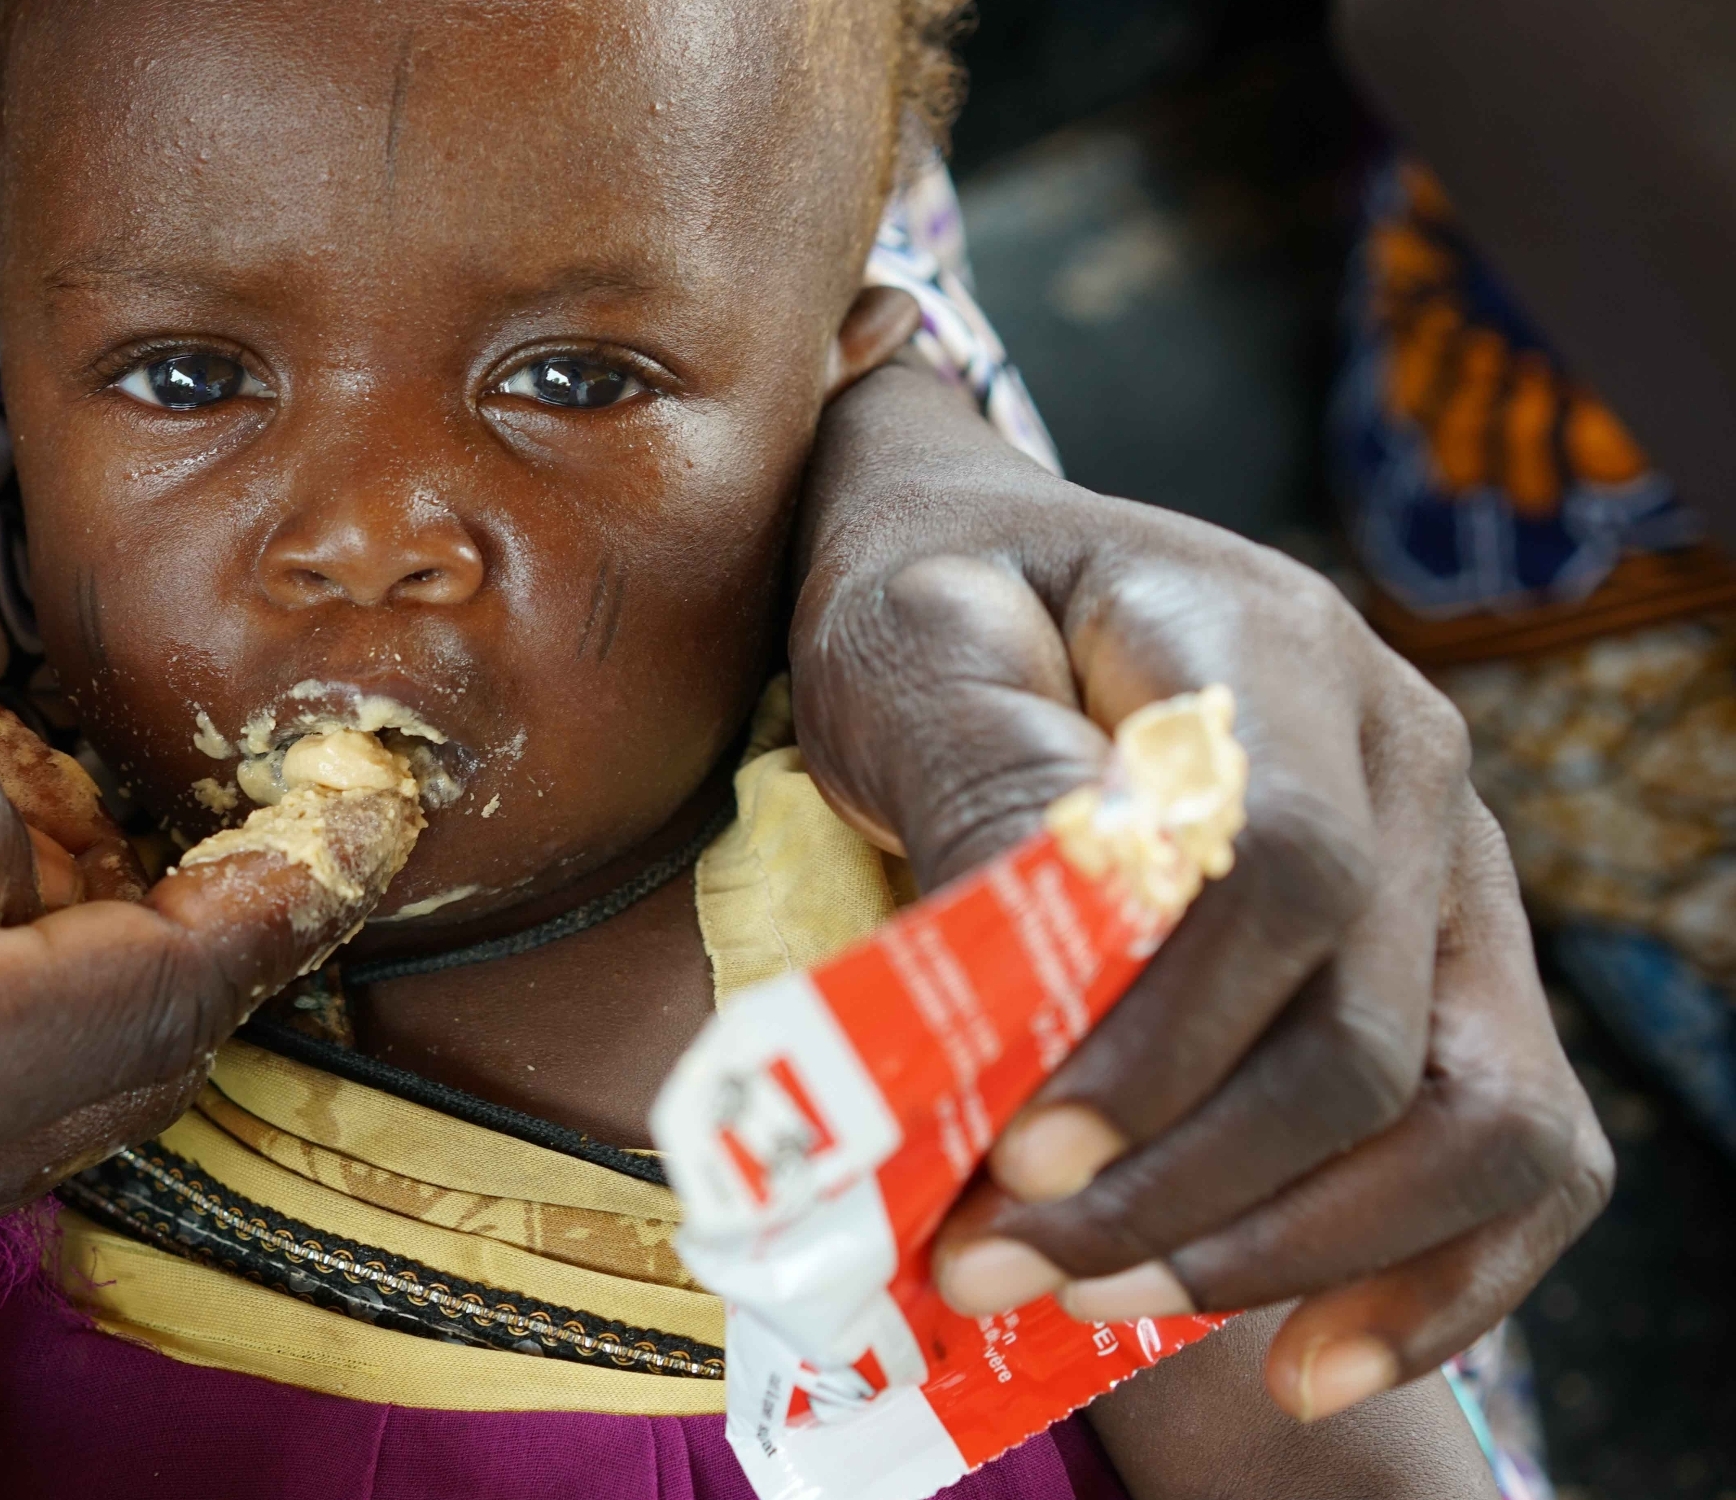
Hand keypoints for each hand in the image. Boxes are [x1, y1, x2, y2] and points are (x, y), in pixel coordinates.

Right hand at [0, 685, 330, 1321]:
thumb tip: (21, 841)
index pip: (133, 1005)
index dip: (253, 911)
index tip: (342, 833)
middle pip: (105, 1094)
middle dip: (203, 968)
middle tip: (268, 851)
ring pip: (24, 1137)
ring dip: (105, 1016)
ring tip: (144, 887)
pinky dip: (0, 1058)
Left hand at [787, 363, 1611, 1419]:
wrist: (980, 571)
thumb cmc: (924, 609)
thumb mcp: (904, 647)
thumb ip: (976, 773)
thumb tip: (1037, 961)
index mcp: (1270, 652)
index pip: (1282, 871)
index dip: (1164, 1037)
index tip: (1018, 1151)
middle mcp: (1405, 759)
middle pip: (1364, 1029)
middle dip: (1182, 1182)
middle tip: (993, 1261)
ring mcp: (1453, 870)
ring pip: (1467, 1115)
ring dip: (1289, 1248)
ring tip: (1099, 1307)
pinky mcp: (1457, 971)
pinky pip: (1519, 1151)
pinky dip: (1431, 1279)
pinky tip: (1304, 1365)